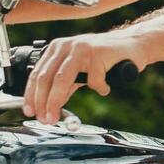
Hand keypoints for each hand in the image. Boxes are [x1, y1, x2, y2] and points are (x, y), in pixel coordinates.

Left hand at [23, 31, 140, 124]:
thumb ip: (64, 84)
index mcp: (58, 48)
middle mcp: (67, 45)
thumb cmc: (105, 57)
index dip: (32, 95)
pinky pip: (93, 79)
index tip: (31, 112)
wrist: (132, 44)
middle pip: (46, 77)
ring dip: (56, 102)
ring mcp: (82, 48)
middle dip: (43, 102)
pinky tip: (104, 88)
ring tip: (58, 116)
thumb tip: (49, 106)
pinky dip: (99, 89)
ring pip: (62, 79)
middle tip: (45, 119)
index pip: (38, 73)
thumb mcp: (79, 69)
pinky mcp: (98, 53)